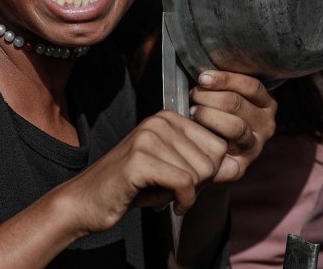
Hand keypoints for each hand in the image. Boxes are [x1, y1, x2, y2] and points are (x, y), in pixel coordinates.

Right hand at [57, 111, 226, 233]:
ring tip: (157, 192)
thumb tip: (236, 167)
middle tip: (168, 190)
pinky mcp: (140, 159)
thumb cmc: (131, 188)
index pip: (218, 145)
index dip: (207, 173)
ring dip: (183, 195)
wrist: (86, 202)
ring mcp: (148, 137)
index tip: (182, 181)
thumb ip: (206, 170)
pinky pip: (185, 184)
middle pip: (212, 160)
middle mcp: (160, 121)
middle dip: (197, 185)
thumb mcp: (174, 175)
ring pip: (200, 173)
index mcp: (169, 118)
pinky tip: (160, 205)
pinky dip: (180, 202)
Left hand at [189, 70, 275, 182]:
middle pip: (238, 104)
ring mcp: (255, 147)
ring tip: (192, 112)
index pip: (252, 86)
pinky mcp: (240, 167)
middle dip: (210, 97)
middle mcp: (266, 125)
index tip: (203, 78)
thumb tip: (205, 73)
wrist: (208, 154)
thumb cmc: (215, 115)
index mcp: (266, 103)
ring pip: (235, 126)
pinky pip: (224, 153)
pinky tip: (195, 136)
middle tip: (193, 96)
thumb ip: (221, 84)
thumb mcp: (224, 95)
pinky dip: (208, 142)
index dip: (226, 79)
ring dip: (208, 116)